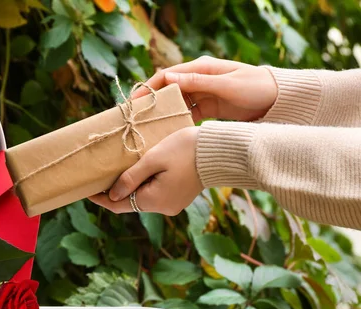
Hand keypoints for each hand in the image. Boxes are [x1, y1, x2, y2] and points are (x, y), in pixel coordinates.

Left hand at [89, 126, 201, 215]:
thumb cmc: (185, 149)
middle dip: (115, 191)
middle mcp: (163, 208)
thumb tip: (111, 196)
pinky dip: (145, 184)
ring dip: (131, 186)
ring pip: (143, 197)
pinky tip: (139, 172)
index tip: (86, 190)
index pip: (119, 205)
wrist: (219, 150)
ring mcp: (173, 204)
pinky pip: (156, 193)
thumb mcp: (153, 159)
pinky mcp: (180, 197)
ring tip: (116, 172)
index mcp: (154, 201)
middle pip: (131, 202)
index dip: (101, 198)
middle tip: (99, 177)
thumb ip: (130, 178)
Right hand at [132, 56, 277, 122]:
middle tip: (136, 119)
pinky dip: (177, 122)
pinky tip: (168, 133)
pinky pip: (188, 114)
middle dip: (152, 104)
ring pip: (176, 104)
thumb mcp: (226, 85)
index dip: (148, 88)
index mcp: (200, 68)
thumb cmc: (256, 87)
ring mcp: (204, 94)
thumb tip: (168, 79)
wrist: (280, 100)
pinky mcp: (209, 108)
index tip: (134, 103)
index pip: (167, 76)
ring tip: (148, 129)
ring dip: (163, 114)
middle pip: (168, 91)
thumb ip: (198, 83)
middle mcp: (199, 79)